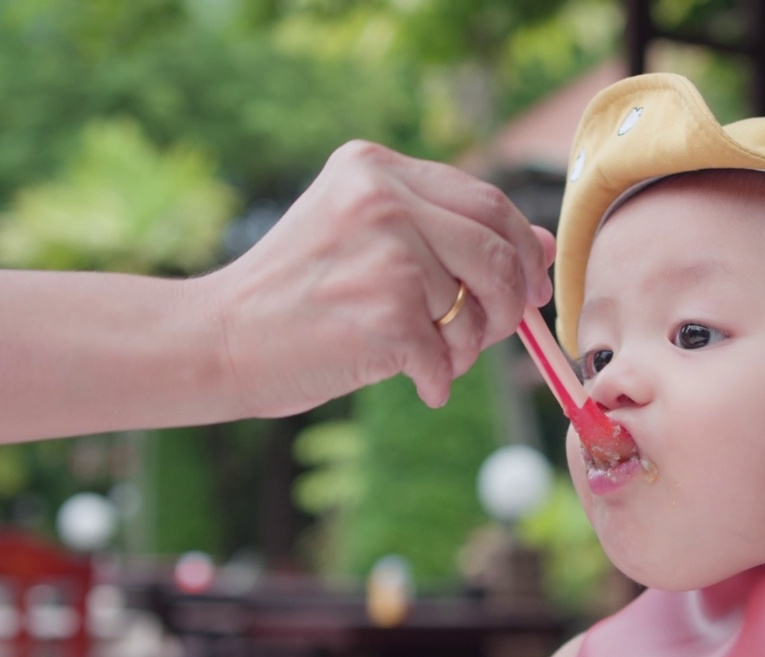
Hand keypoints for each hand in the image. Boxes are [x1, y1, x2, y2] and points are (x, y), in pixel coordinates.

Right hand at [203, 140, 555, 414]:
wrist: (217, 339)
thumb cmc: (297, 296)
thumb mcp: (369, 241)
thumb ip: (450, 235)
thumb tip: (547, 247)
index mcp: (376, 168)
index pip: (487, 201)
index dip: (522, 247)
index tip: (529, 284)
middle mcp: (383, 198)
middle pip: (498, 251)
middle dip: (509, 301)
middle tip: (493, 331)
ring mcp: (387, 253)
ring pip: (479, 309)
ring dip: (469, 348)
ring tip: (434, 357)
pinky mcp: (386, 312)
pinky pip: (448, 357)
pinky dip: (438, 381)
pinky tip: (411, 379)